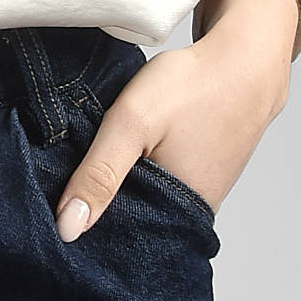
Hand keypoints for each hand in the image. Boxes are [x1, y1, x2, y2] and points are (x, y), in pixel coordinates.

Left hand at [53, 0, 297, 241]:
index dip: (83, 227)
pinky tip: (125, 158)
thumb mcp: (131, 123)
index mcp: (176, 216)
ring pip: (144, 204)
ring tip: (96, 170)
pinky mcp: (201, 178)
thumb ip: (99, 174)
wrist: (245, 60)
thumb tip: (68, 229)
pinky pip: (160, 188)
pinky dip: (139, 175)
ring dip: (119, 190)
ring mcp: (199, 197)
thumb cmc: (192, 87)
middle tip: (69, 184)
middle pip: (130, 224)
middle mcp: (191, 216)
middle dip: (99, 209)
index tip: (55, 212)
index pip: (116, 241)